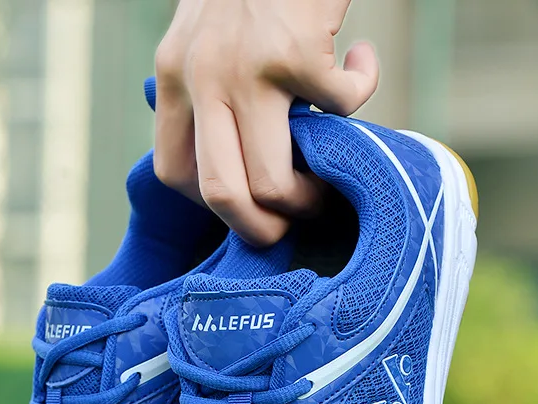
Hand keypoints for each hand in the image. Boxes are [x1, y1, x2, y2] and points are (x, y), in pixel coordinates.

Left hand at [153, 0, 377, 245]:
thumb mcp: (202, 38)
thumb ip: (205, 94)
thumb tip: (232, 159)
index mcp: (172, 76)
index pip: (174, 174)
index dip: (215, 205)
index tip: (248, 202)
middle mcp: (202, 76)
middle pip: (221, 193)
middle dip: (262, 230)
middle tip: (292, 225)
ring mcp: (248, 67)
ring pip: (274, 182)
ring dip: (311, 199)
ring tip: (329, 180)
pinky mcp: (298, 52)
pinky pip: (342, 108)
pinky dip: (364, 91)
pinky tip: (363, 64)